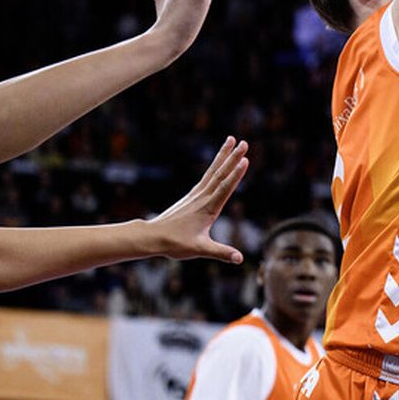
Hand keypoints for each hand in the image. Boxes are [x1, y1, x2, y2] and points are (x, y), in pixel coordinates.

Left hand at [148, 136, 248, 262]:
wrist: (153, 237)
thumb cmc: (175, 244)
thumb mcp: (200, 249)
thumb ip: (221, 252)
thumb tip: (240, 259)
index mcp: (207, 208)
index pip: (224, 188)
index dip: (235, 174)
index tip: (244, 159)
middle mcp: (202, 197)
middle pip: (220, 174)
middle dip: (233, 157)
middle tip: (244, 142)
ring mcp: (196, 194)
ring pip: (213, 171)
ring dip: (224, 155)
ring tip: (232, 140)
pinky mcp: (192, 196)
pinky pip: (207, 176)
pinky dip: (215, 165)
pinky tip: (219, 162)